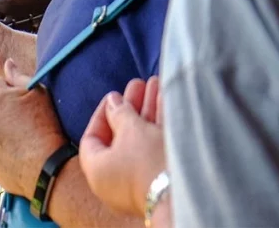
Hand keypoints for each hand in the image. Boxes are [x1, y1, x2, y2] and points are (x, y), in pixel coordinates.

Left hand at [0, 59, 66, 195]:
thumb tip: (7, 62)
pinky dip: (4, 149)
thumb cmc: (47, 127)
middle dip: (7, 110)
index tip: (26, 102)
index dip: (13, 91)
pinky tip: (22, 153)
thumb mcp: (39, 94)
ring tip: (27, 139)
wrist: (47, 168)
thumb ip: (19, 76)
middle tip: (28, 121)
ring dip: (4, 130)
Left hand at [79, 76, 166, 217]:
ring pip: (142, 139)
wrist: (185, 195)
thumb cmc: (146, 162)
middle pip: (121, 135)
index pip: (93, 138)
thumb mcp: (130, 130)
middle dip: (132, 107)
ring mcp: (140, 181)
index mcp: (97, 170)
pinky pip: (157, 146)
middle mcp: (116, 179)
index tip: (114, 95)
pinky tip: (168, 98)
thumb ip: (120, 112)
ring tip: (156, 83)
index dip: (103, 113)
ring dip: (149, 110)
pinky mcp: (162, 180)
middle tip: (139, 84)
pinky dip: (161, 123)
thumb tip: (113, 102)